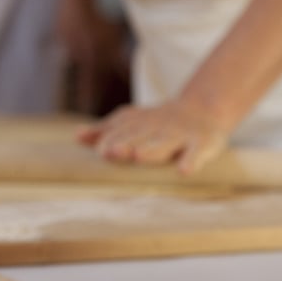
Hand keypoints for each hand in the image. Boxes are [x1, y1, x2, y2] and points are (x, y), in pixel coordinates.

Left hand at [77, 99, 229, 173]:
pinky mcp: (202, 143)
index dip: (111, 139)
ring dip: (152, 150)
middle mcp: (157, 128)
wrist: (204, 109)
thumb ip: (107, 131)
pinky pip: (196, 152)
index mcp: (140, 124)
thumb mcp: (133, 122)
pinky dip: (191, 160)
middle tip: (112, 152)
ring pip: (164, 143)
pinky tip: (183, 171)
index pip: (122, 131)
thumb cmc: (160, 123)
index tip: (101, 151)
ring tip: (139, 156)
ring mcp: (179, 135)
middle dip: (126, 144)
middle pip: (140, 136)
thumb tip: (77, 137)